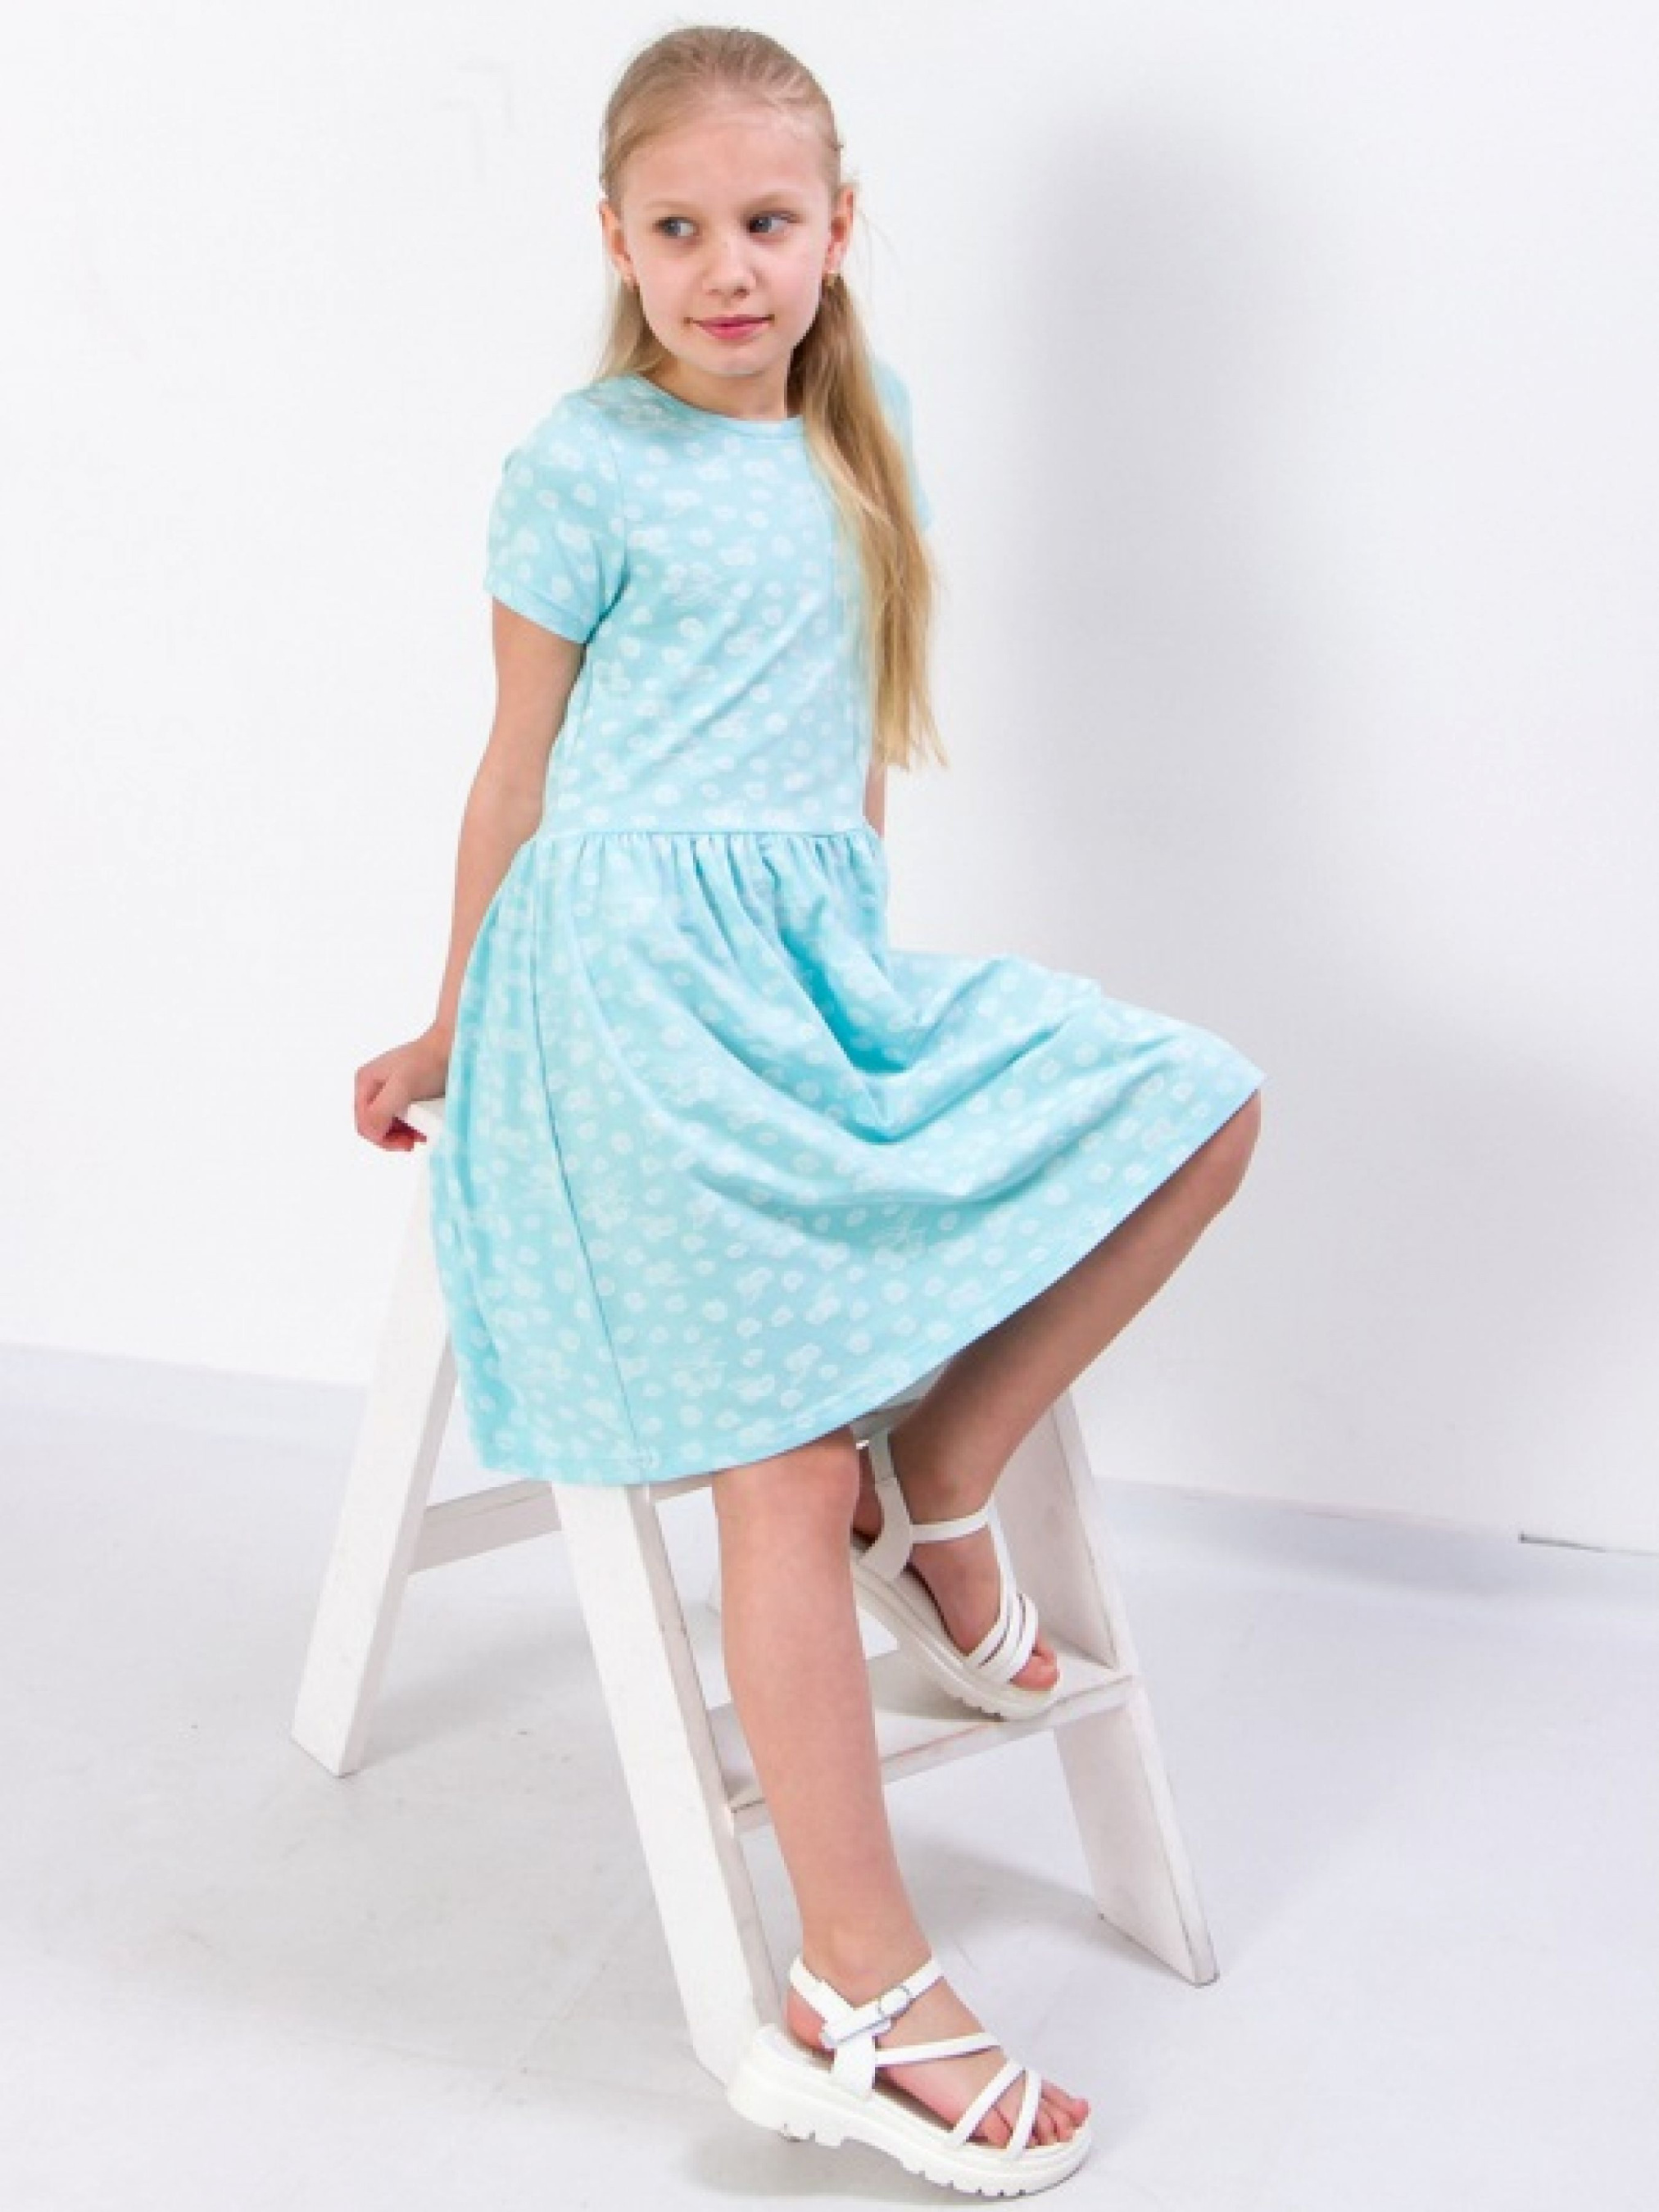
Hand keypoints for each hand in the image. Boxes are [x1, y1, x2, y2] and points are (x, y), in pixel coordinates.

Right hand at [354, 1025, 450, 1150]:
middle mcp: (374, 1088)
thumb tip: (372, 1133)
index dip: (382, 1139)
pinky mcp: (406, 1096)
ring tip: (422, 1134)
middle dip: (394, 1138)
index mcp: (365, 1083)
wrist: (453, 1046)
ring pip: (389, 1126)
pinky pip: (403, 1119)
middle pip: (375, 1126)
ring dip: (405, 1135)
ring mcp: (390, 1092)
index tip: (405, 1144)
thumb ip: (381, 1110)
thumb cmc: (428, 1061)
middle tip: (414, 1142)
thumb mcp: (402, 1086)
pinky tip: (425, 1127)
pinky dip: (413, 1127)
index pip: (364, 1124)